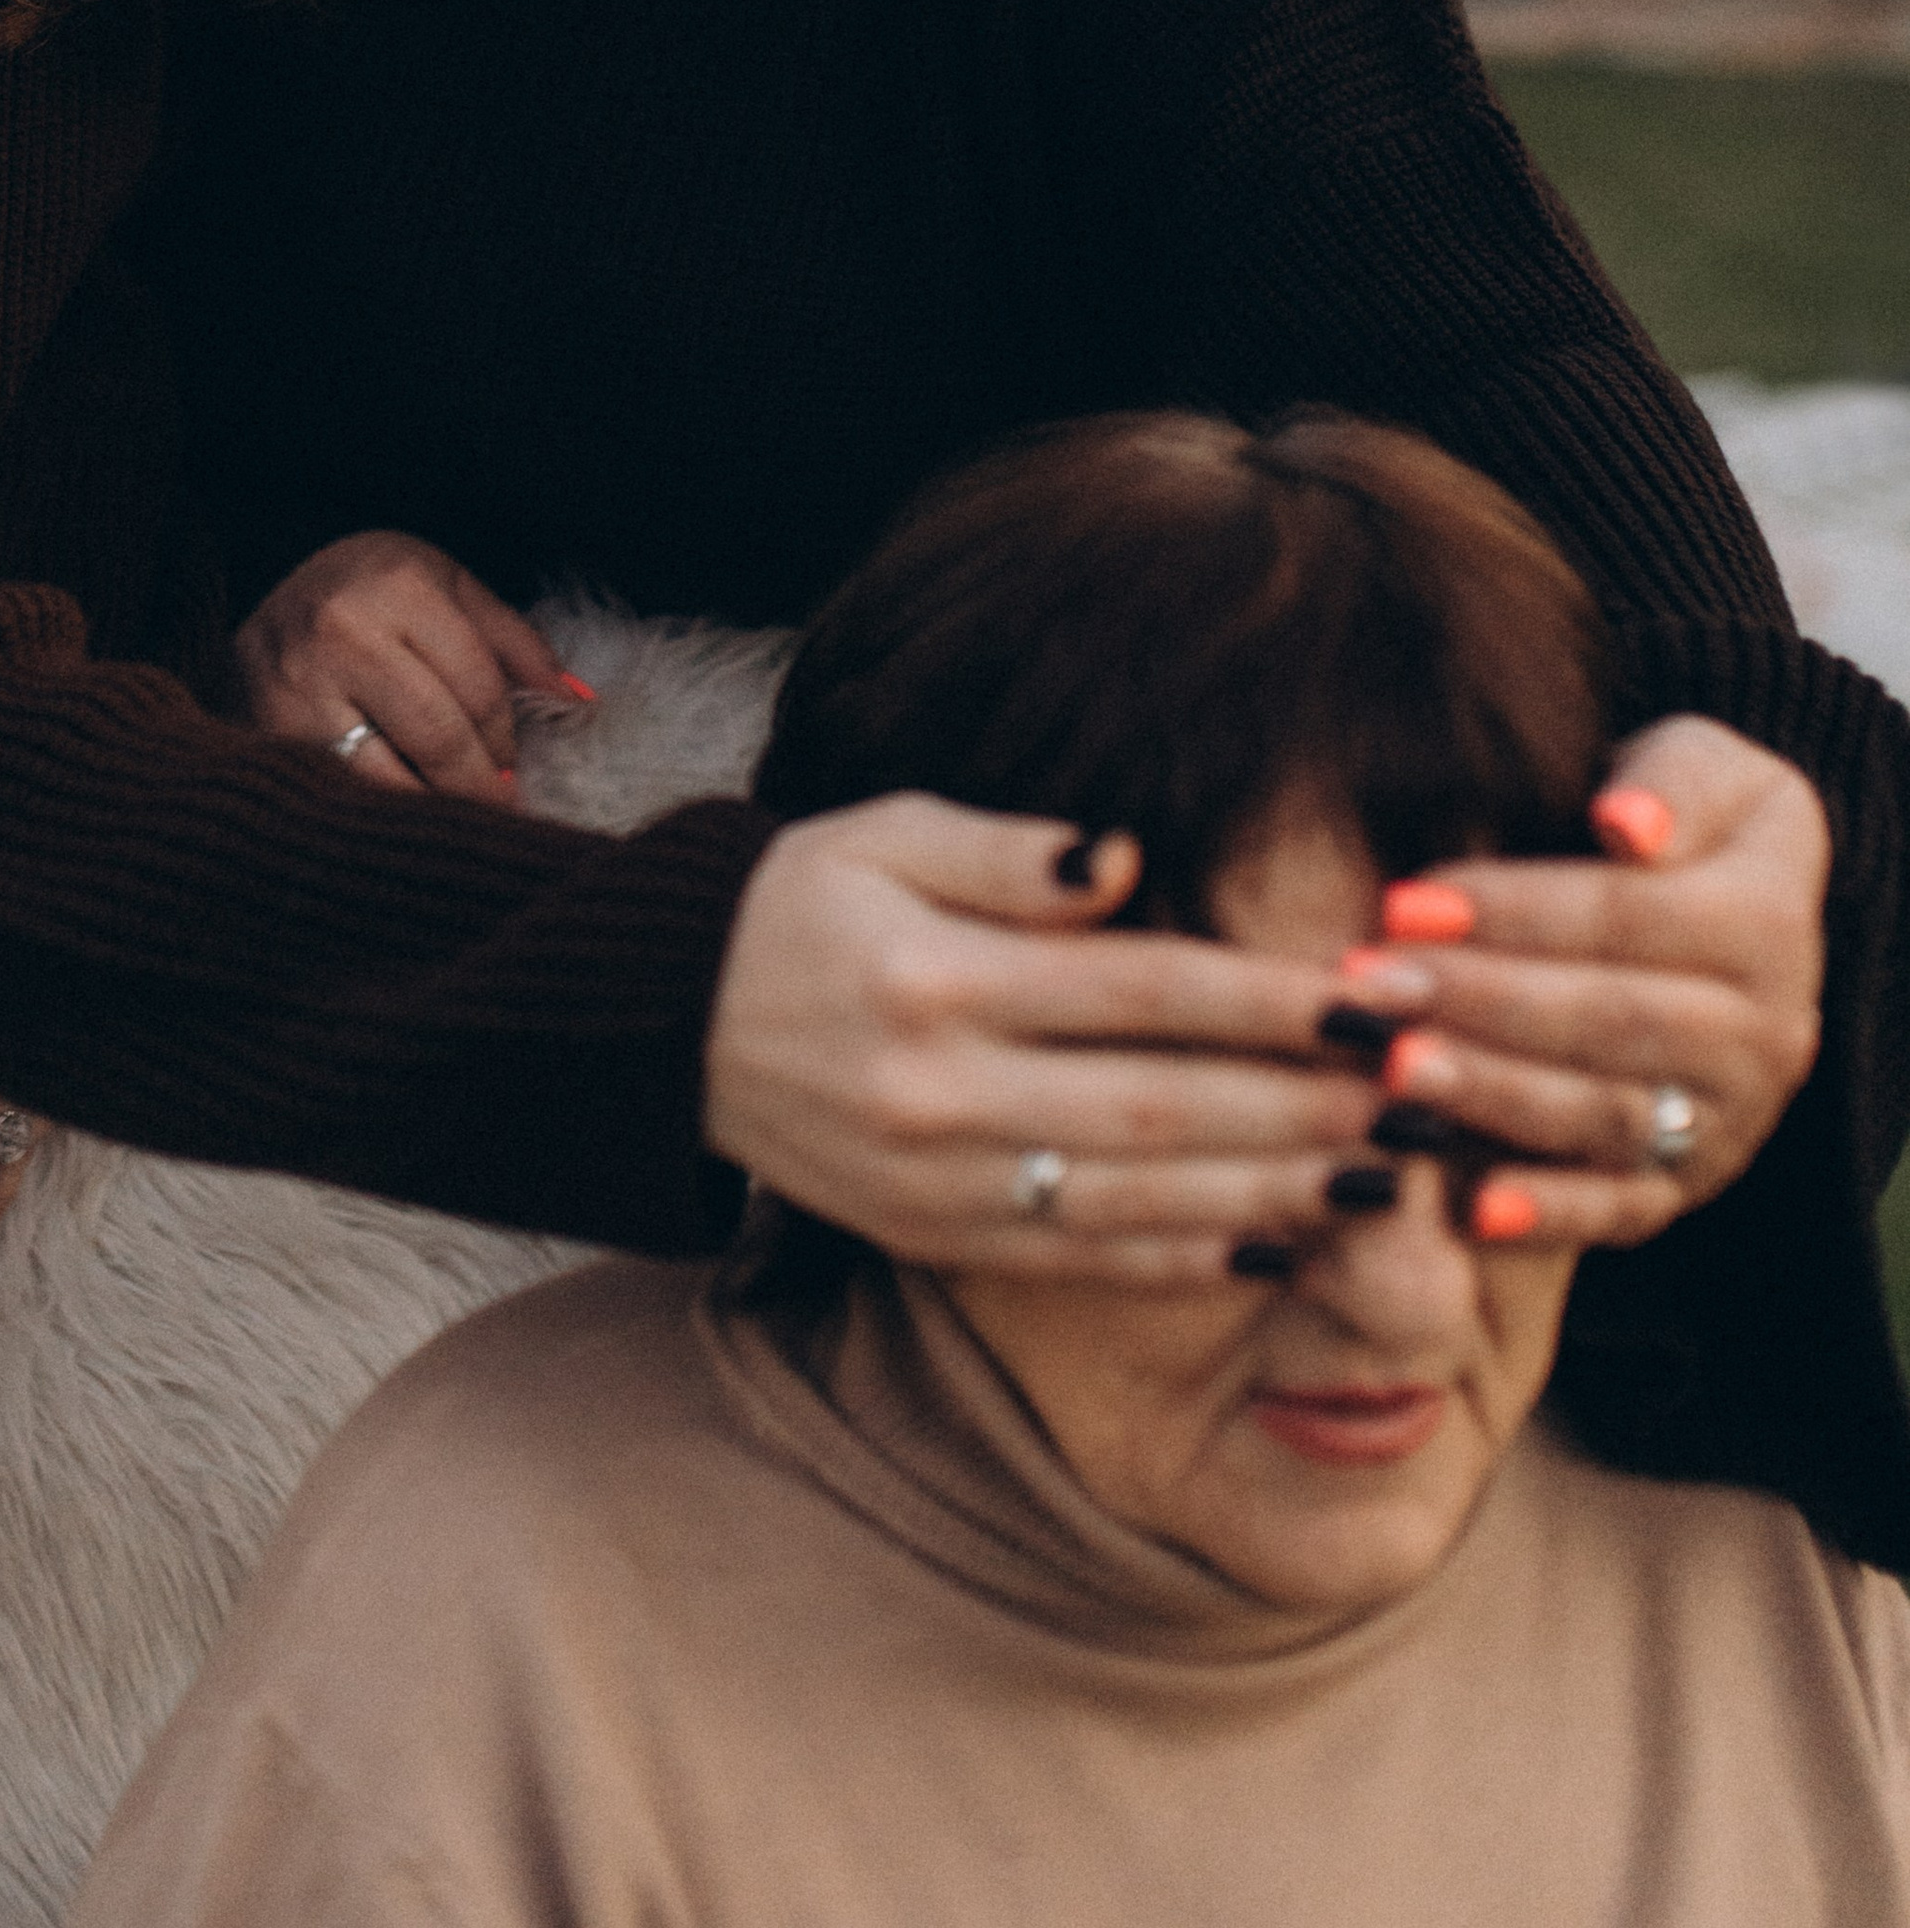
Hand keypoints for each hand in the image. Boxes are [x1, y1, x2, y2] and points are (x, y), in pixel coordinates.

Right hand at [233, 531, 586, 802]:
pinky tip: (403, 814)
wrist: (266, 585)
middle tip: (500, 808)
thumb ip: (513, 641)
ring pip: (386, 776)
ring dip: (433, 808)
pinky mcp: (268, 728)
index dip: (506, 737)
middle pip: (437, 736)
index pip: (477, 686)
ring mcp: (298, 685)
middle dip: (479, 784)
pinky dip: (380, 808)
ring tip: (458, 819)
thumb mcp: (447, 585)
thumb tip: (578, 701)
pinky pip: (340, 789)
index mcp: (399, 587)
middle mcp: (344, 632)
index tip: (516, 768)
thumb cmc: (373, 588)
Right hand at [701, 797, 1385, 1281]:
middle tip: (1420, 1106)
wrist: (666, 1022)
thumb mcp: (888, 834)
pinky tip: (1274, 1242)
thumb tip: (1130, 859)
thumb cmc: (801, 902)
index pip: (1140, 991)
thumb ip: (1013, 854)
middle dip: (1304, 1110)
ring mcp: (935, 1178)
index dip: (1267, 1001)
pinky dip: (1183, 1253)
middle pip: (1161, 1106)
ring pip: (1135, 1196)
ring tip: (1383, 1185)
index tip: (1374, 1002)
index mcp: (940, 974)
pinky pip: (1078, 1253)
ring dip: (1271, 1194)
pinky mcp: (930, 1235)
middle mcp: (941, 1089)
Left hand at [1317, 716, 1827, 1249]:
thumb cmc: (1676, 816)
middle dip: (1481, 1003)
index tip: (1403, 900)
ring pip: (1607, 1117)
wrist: (1719, 909)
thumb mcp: (1698, 764)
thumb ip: (1673, 781)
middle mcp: (1768, 1034)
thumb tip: (1626, 822)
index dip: (1515, 910)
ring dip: (1494, 1099)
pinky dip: (1550, 1214)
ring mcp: (1729, 1119)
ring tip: (1390, 1071)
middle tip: (1368, 989)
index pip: (1629, 916)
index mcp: (1770, 922)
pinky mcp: (1686, 1183)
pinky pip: (1622, 1210)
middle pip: (1612, 1021)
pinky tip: (1471, 1208)